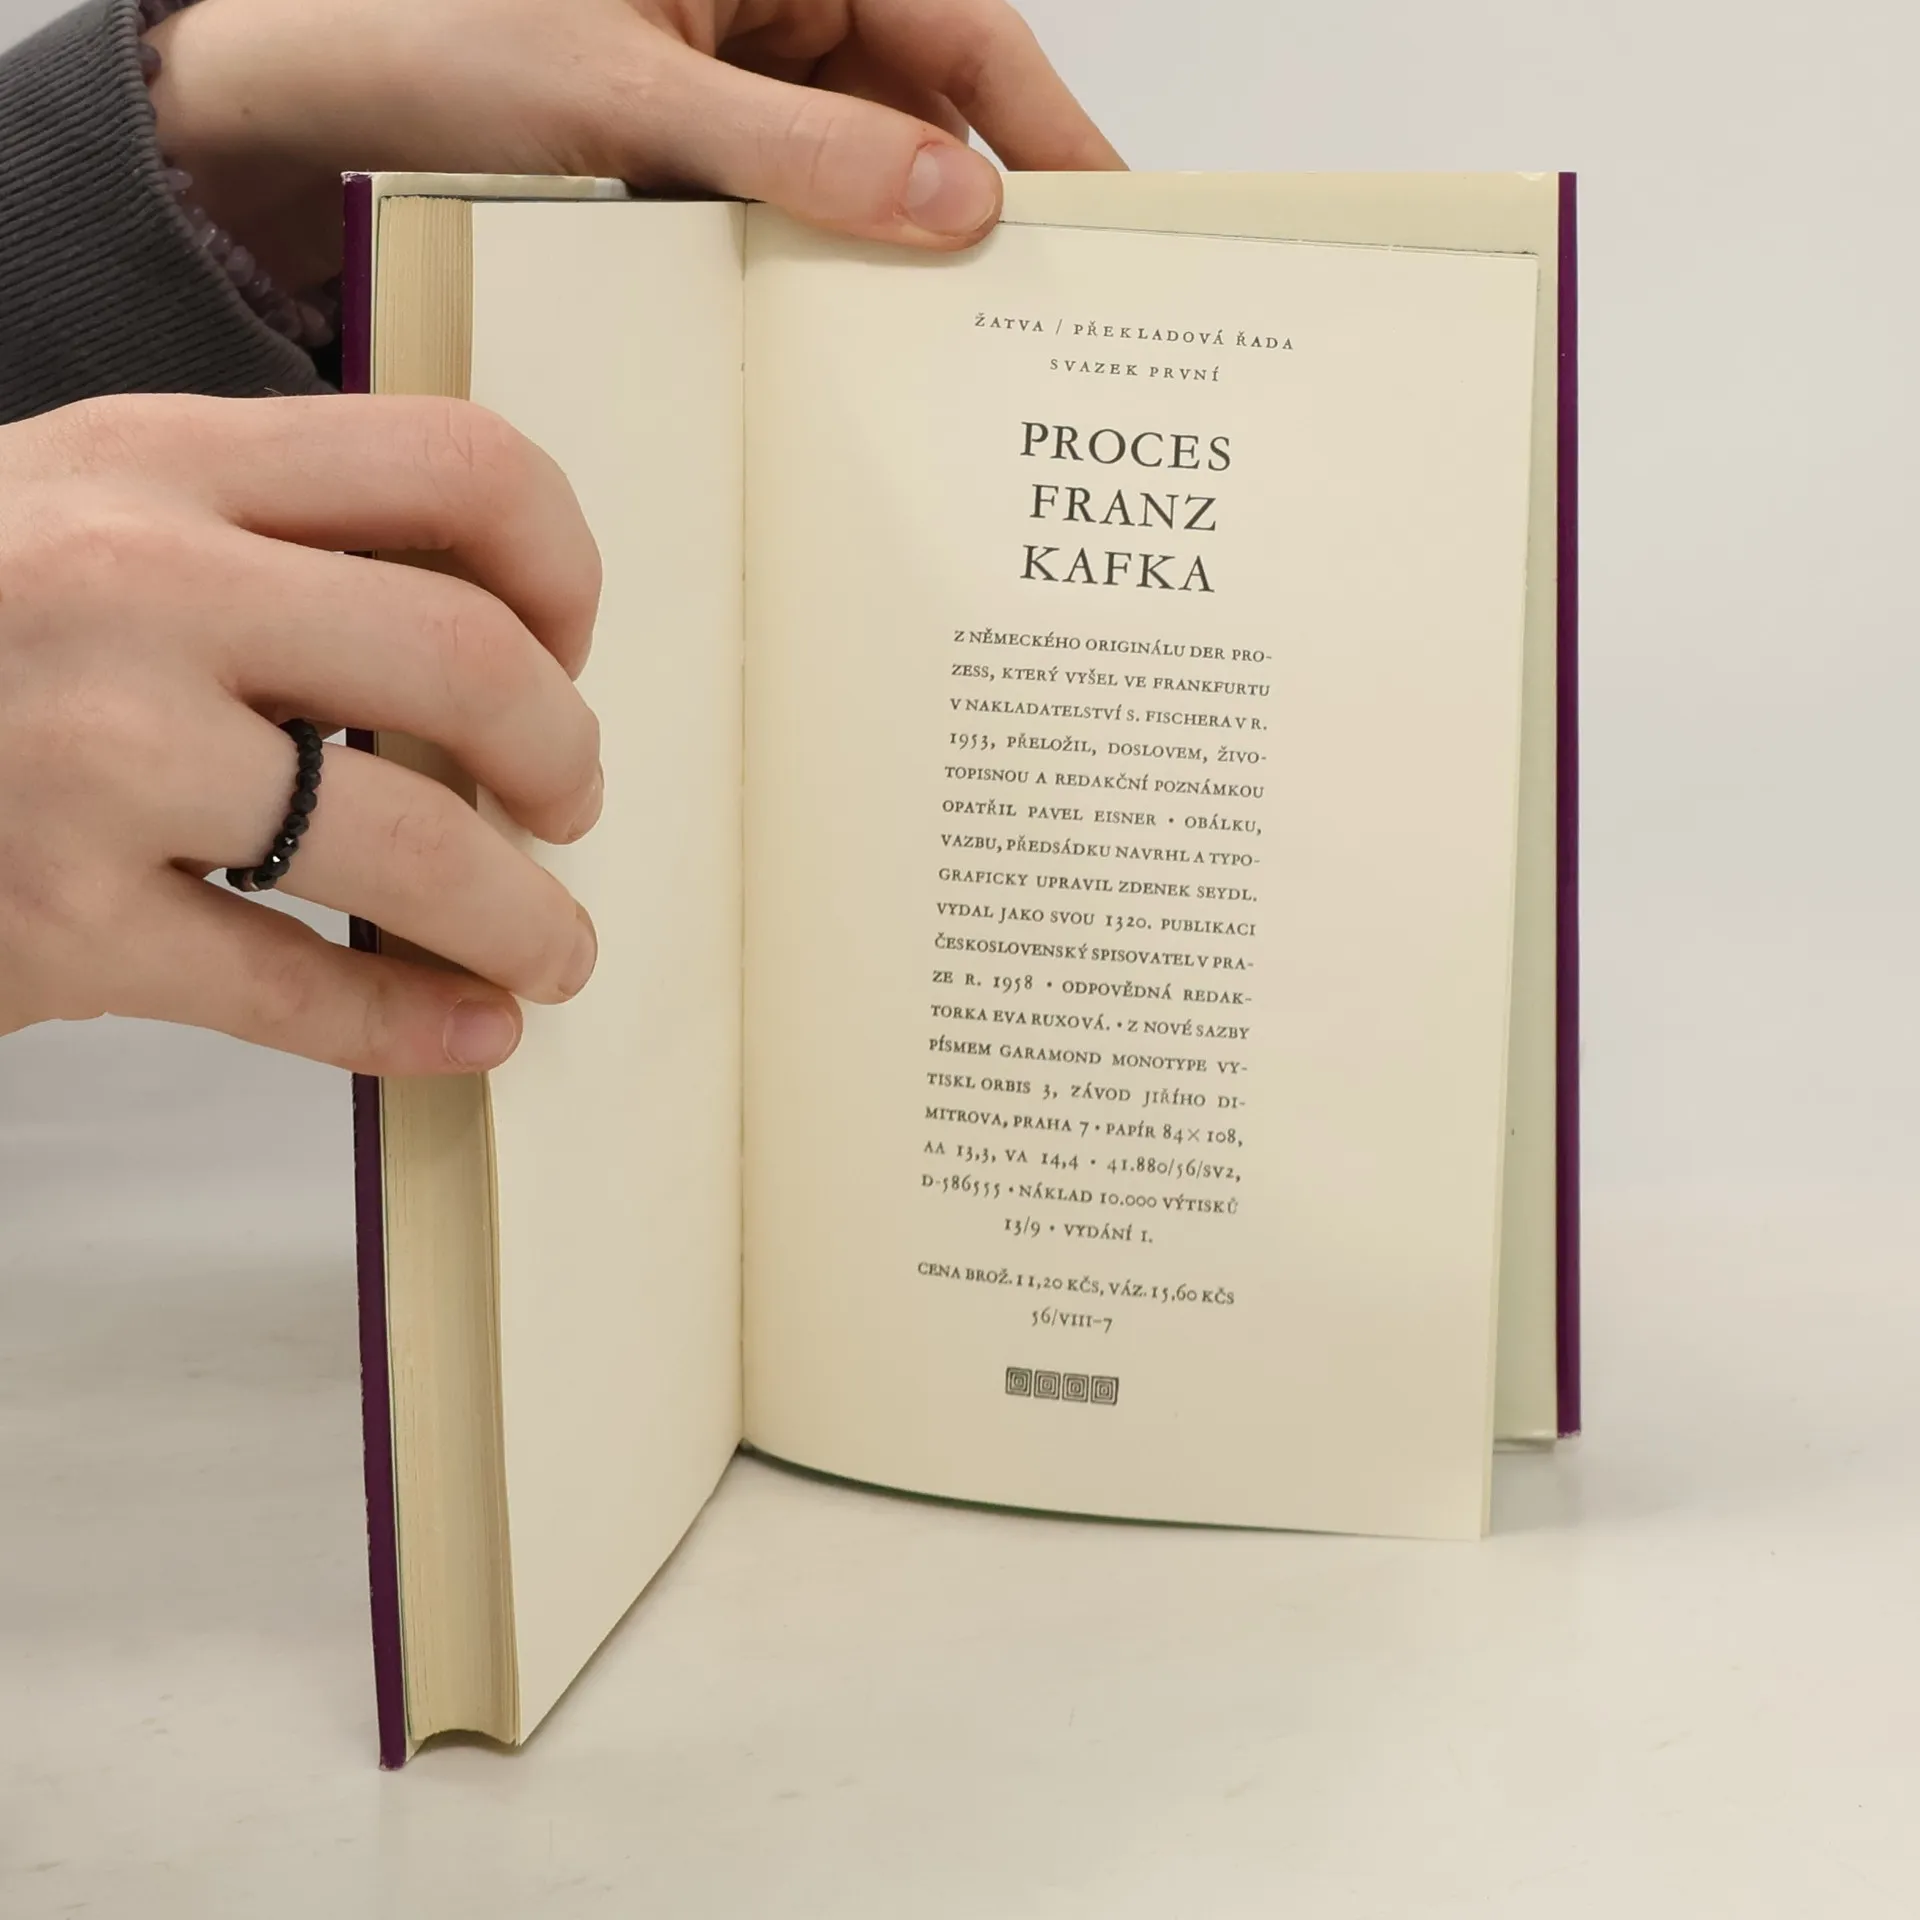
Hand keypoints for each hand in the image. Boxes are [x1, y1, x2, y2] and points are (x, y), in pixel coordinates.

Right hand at [0, 393, 604, 1072]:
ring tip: (553, 949)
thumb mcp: (72, 511)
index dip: (561, 564)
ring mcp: (91, 760)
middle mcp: (133, 588)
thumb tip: (486, 634)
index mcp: (156, 461)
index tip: (568, 642)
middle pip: (468, 660)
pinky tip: (469, 1030)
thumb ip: (253, 537)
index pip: (456, 464)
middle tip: (566, 805)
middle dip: (563, 752)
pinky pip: (296, 988)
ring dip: (524, 914)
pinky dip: (409, 1023)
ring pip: (410, 844)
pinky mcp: (56, 924)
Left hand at [147, 0, 1122, 289]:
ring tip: (950, 367)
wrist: (308, 94)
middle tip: (1043, 334)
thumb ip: (798, 154)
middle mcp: (782, 1)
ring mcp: (746, 74)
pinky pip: (802, 200)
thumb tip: (958, 207)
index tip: (1125, 229)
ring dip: (896, 259)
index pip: (967, 36)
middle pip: (933, 110)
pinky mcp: (709, 138)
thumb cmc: (438, 42)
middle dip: (981, 218)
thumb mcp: (623, 98)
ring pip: (870, 169)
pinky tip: (846, 342)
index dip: (1055, 136)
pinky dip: (825, 266)